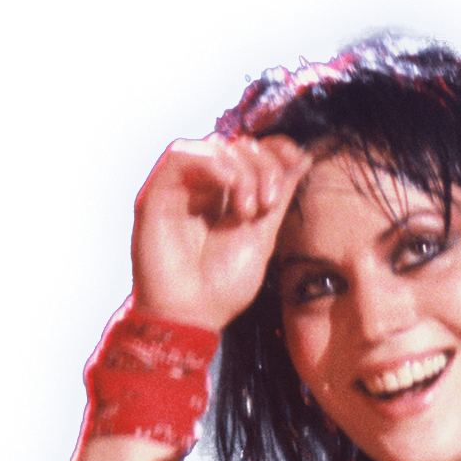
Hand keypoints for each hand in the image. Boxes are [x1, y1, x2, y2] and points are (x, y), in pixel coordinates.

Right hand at [130, 134, 310, 330]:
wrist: (192, 315)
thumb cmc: (223, 286)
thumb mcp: (262, 237)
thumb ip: (279, 196)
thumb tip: (302, 157)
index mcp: (231, 196)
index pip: (253, 151)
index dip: (276, 147)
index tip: (295, 160)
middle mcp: (205, 186)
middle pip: (238, 145)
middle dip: (263, 166)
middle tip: (269, 204)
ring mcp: (181, 187)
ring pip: (214, 145)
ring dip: (241, 169)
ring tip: (249, 210)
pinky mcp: (158, 191)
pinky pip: (180, 154)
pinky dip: (211, 161)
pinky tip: (229, 184)